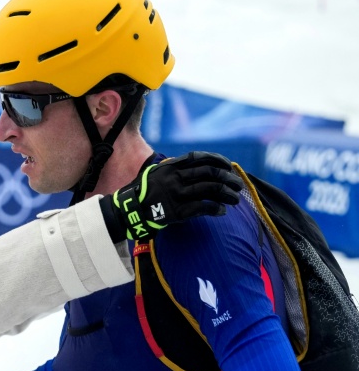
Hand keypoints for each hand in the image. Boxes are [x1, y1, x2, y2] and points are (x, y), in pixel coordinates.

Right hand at [100, 152, 243, 240]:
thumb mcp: (158, 173)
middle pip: (210, 174)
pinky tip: (222, 211)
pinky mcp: (177, 211)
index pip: (201, 158)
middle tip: (238, 185)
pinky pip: (202, 208)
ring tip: (236, 199)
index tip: (229, 167)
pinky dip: (216, 209)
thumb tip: (201, 167)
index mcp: (172, 167)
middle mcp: (176, 178)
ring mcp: (177, 194)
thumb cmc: (147, 191)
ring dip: (227, 195)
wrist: (132, 210)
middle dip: (228, 179)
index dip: (219, 161)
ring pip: (210, 190)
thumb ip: (177, 169)